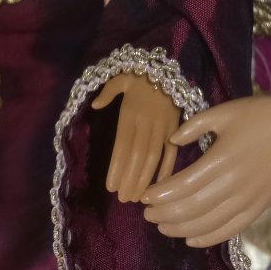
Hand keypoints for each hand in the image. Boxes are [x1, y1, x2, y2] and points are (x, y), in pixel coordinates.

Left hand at [92, 73, 180, 202]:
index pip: (122, 144)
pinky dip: (168, 169)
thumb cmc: (139, 76)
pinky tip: (160, 186)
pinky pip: (172, 151)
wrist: (166, 69)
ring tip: (137, 198)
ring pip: (154, 156)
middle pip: (138, 155)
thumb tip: (95, 105)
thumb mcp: (120, 78)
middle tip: (123, 199)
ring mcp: (163, 126)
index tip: (111, 187)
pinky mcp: (175, 129)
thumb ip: (107, 92)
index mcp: (130, 112)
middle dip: (130, 179)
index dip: (117, 166)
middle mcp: (146, 121)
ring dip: (145, 178)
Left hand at [141, 94, 270, 247]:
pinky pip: (229, 230)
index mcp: (221, 160)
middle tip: (146, 213)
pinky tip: (191, 239)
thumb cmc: (261, 115)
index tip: (144, 195)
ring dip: (180, 229)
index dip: (161, 195)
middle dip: (164, 215)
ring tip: (161, 226)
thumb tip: (172, 141)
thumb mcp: (225, 112)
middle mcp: (232, 185)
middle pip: (190, 210)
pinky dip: (207, 239)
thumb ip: (195, 125)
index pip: (183, 186)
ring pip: (206, 225)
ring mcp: (246, 200)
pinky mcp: (258, 208)